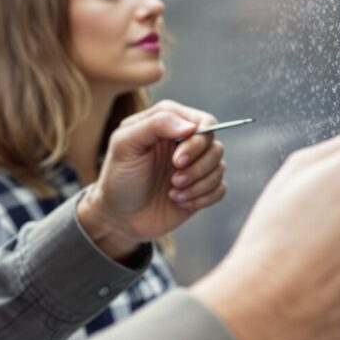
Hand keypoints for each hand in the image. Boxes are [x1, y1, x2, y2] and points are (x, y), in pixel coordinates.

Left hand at [77, 100, 226, 259]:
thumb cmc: (119, 177)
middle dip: (197, 166)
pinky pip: (220, 189)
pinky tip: (180, 201)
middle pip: (215, 145)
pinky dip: (203, 198)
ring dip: (198, 184)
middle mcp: (184, 142)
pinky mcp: (200, 188)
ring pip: (219, 167)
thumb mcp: (125, 144)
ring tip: (173, 192)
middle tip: (174, 180)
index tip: (176, 160)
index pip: (203, 121)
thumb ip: (155, 124)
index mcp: (168, 123)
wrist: (119, 217)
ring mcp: (194, 165)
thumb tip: (191, 126)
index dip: (196, 141)